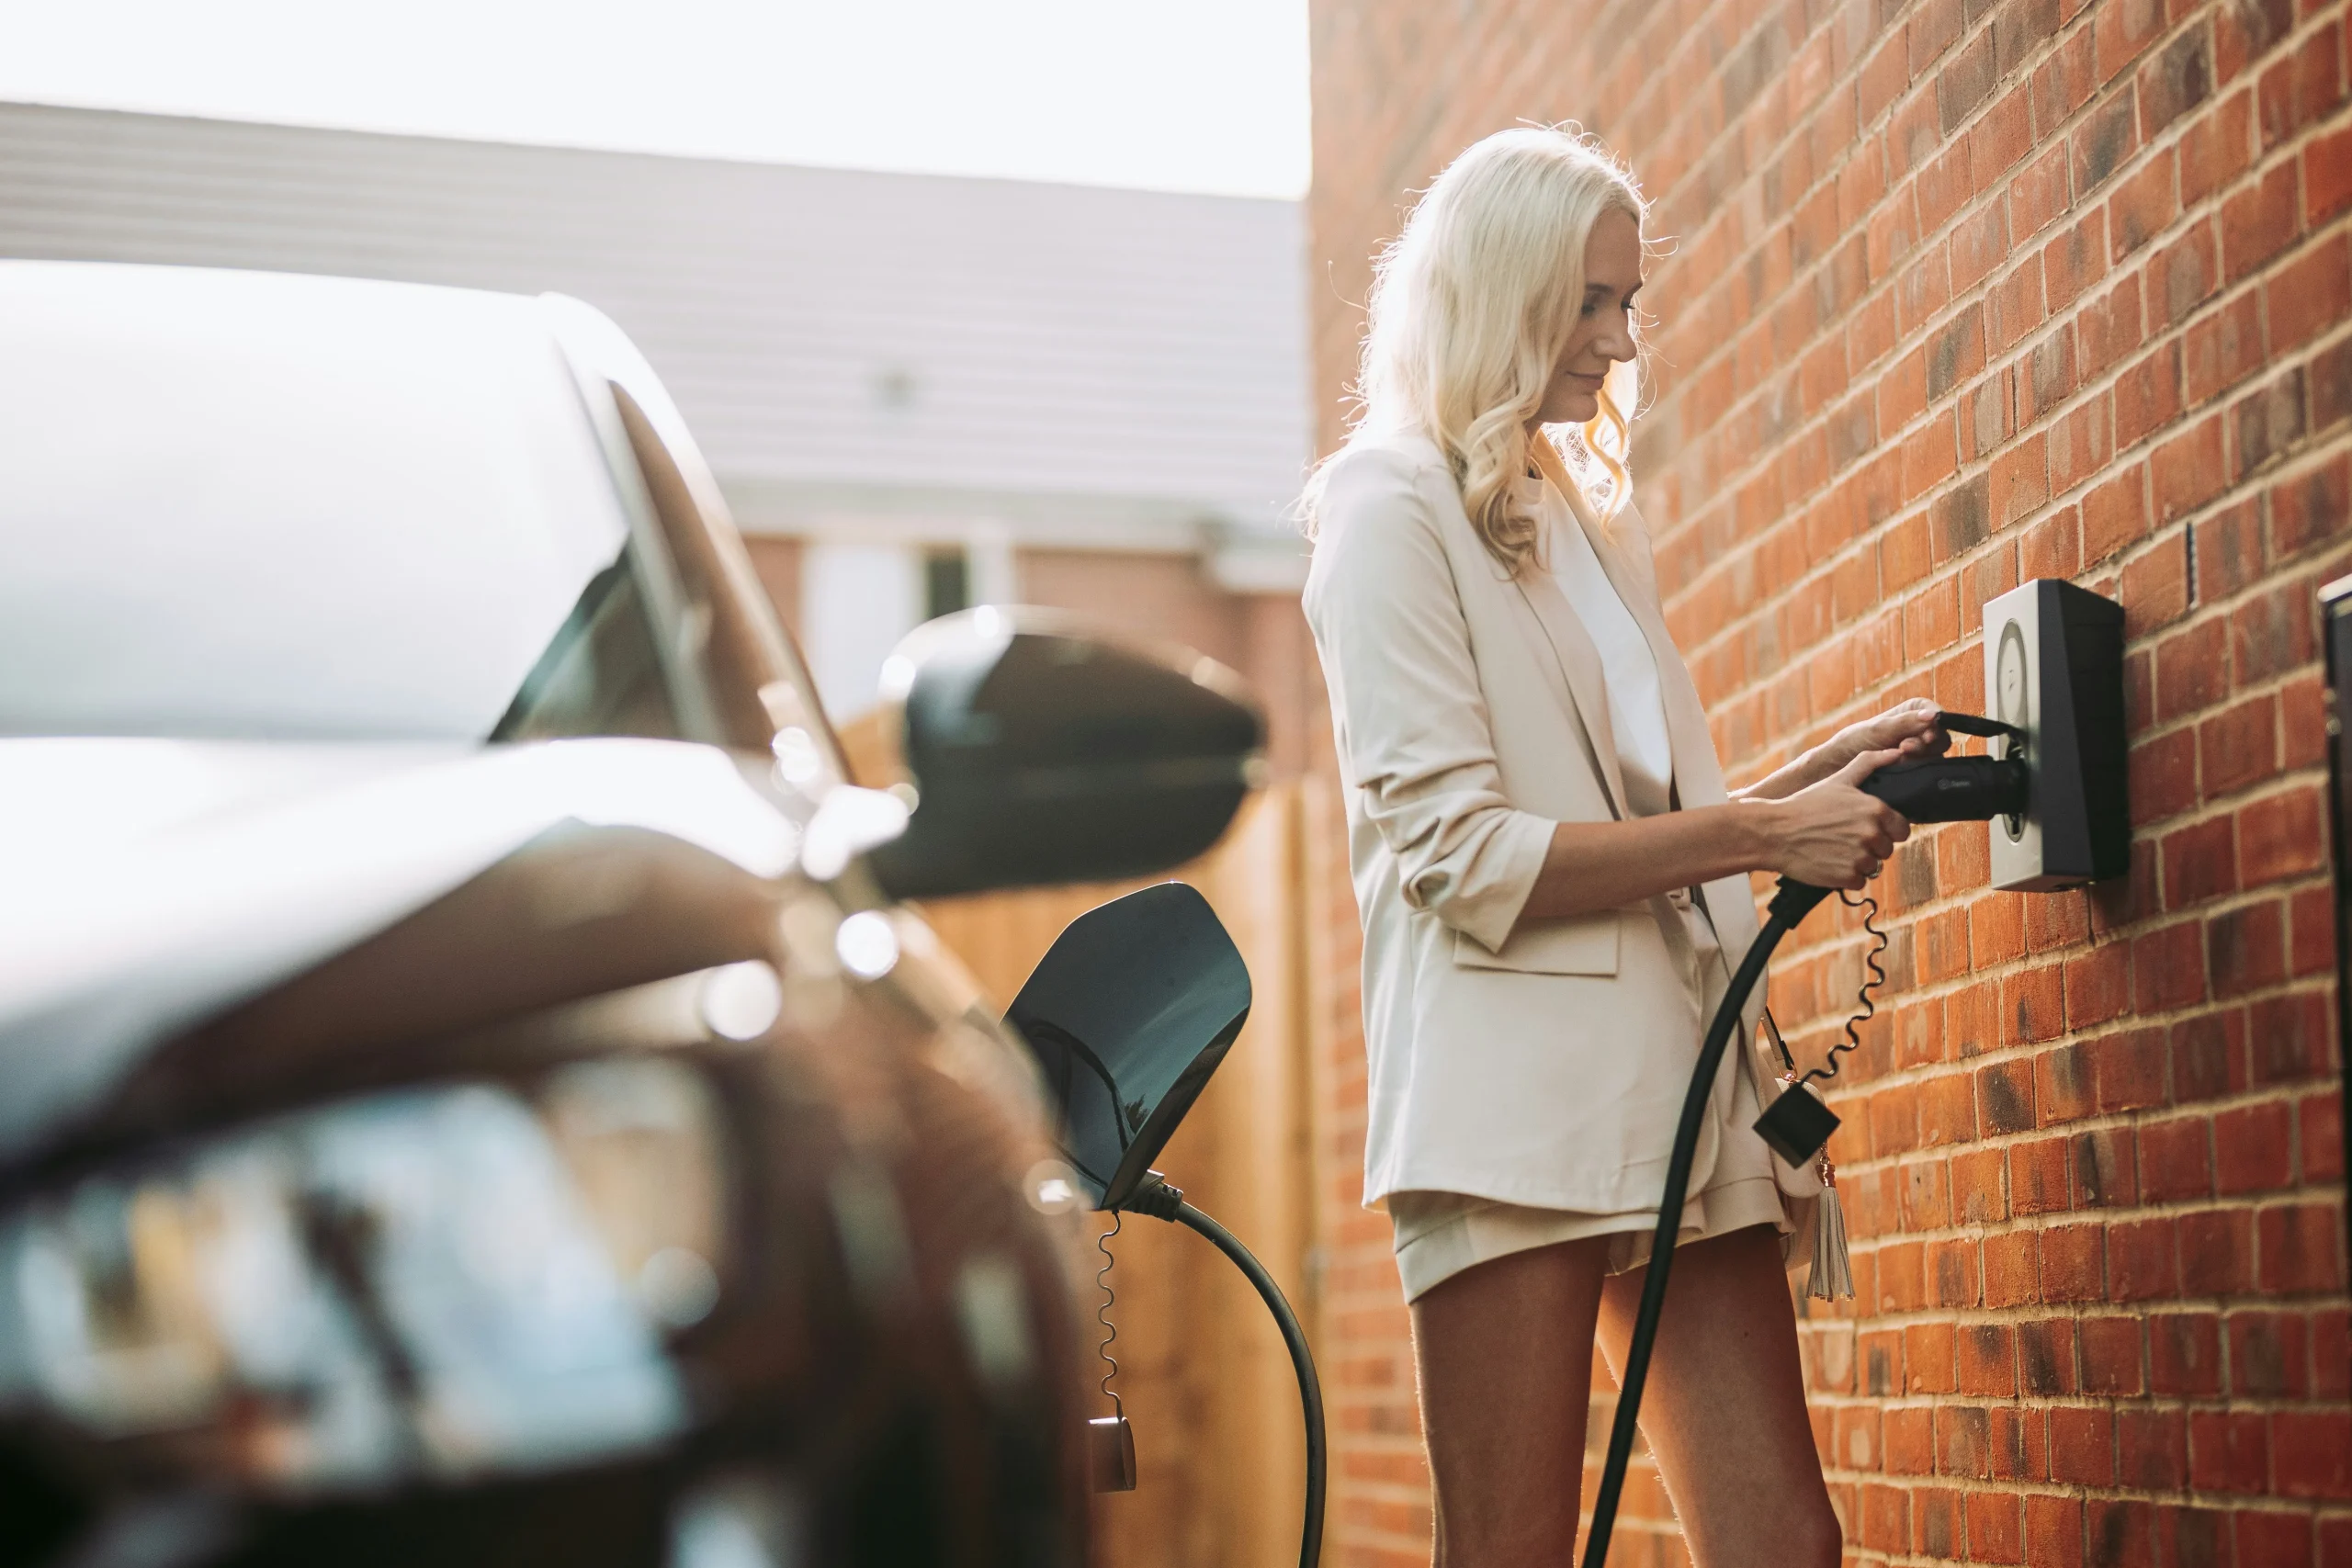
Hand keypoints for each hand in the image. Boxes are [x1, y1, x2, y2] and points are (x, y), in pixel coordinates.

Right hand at [1762, 749, 1911, 889]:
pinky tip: (1828, 861)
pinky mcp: (1847, 877)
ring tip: (1834, 849)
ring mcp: (1860, 857)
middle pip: (1887, 849)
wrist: (1774, 832)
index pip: (1902, 830)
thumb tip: (1896, 752)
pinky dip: (1845, 876)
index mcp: (1876, 810)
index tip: (1865, 828)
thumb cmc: (1805, 804)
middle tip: (1843, 837)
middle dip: (1870, 846)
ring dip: (1857, 862)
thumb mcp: (1838, 779)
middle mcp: (1872, 834)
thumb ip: (1870, 763)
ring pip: (1873, 866)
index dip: (1886, 830)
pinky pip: (1858, 881)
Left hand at [1824, 697, 1947, 773]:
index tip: (1928, 730)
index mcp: (1912, 713)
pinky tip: (1899, 768)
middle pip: (1941, 737)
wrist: (1839, 768)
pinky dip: (1914, 769)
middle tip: (1906, 746)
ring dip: (1919, 756)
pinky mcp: (1917, 771)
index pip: (1936, 713)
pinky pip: (1927, 771)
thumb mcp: (1880, 729)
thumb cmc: (1855, 741)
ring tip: (1899, 756)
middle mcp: (1920, 732)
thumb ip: (1906, 722)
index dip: (1937, 721)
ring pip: (1936, 755)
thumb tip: (1932, 716)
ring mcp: (1920, 753)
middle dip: (1926, 742)